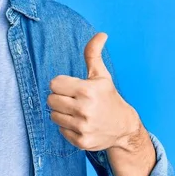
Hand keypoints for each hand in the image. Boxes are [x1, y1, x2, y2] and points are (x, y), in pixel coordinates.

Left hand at [47, 32, 139, 150]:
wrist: (124, 127)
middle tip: (73, 100)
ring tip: (77, 112)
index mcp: (87, 90)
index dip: (61, 84)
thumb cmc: (108, 97)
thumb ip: (93, 54)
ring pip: (53, 116)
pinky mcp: (81, 142)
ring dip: (62, 113)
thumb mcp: (101, 75)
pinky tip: (80, 124)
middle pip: (50, 100)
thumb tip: (101, 33)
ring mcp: (83, 127)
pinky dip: (68, 127)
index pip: (54, 84)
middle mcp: (84, 109)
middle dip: (59, 98)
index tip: (73, 88)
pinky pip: (61, 130)